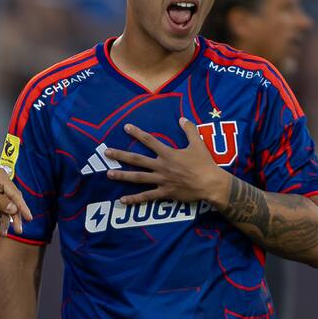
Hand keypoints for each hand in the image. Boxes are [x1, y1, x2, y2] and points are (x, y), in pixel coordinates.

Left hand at [0, 162, 31, 235]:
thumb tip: (14, 210)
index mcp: (1, 177)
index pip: (15, 194)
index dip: (23, 207)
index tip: (30, 219)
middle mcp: (2, 181)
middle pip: (13, 201)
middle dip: (15, 216)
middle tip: (19, 231)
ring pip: (6, 206)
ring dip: (6, 219)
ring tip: (5, 234)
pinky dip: (0, 216)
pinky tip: (1, 228)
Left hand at [104, 118, 227, 205]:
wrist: (211, 184)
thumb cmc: (205, 164)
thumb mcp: (198, 144)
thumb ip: (189, 130)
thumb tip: (182, 118)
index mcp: (168, 154)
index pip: (149, 140)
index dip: (137, 133)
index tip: (125, 128)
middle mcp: (161, 166)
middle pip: (137, 159)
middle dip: (121, 155)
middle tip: (106, 152)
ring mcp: (161, 180)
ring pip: (138, 178)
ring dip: (122, 175)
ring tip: (109, 174)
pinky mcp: (164, 193)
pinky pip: (146, 197)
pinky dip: (134, 199)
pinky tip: (122, 200)